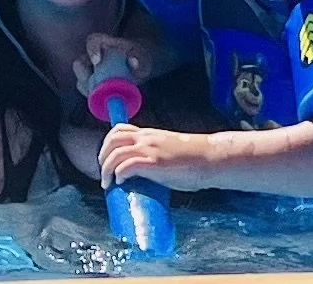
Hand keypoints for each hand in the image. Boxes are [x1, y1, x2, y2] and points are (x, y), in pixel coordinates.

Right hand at [71, 31, 156, 95]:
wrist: (139, 65)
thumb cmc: (138, 57)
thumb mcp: (141, 56)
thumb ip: (138, 58)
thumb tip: (134, 61)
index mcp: (103, 42)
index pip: (92, 41)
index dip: (92, 50)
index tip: (97, 61)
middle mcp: (92, 55)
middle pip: (79, 63)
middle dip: (84, 76)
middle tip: (94, 87)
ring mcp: (89, 69)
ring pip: (80, 79)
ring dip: (87, 89)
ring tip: (101, 97)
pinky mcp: (90, 83)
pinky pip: (85, 90)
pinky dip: (91, 96)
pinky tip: (102, 101)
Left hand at [98, 123, 220, 191]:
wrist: (209, 158)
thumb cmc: (194, 159)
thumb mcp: (169, 150)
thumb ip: (156, 155)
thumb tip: (148, 174)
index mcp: (148, 134)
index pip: (119, 130)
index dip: (108, 143)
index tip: (106, 157)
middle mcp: (145, 138)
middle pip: (112, 140)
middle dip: (103, 156)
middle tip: (103, 171)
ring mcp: (149, 150)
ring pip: (116, 153)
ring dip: (107, 168)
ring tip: (107, 182)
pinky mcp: (154, 163)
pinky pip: (128, 165)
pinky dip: (119, 173)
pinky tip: (119, 182)